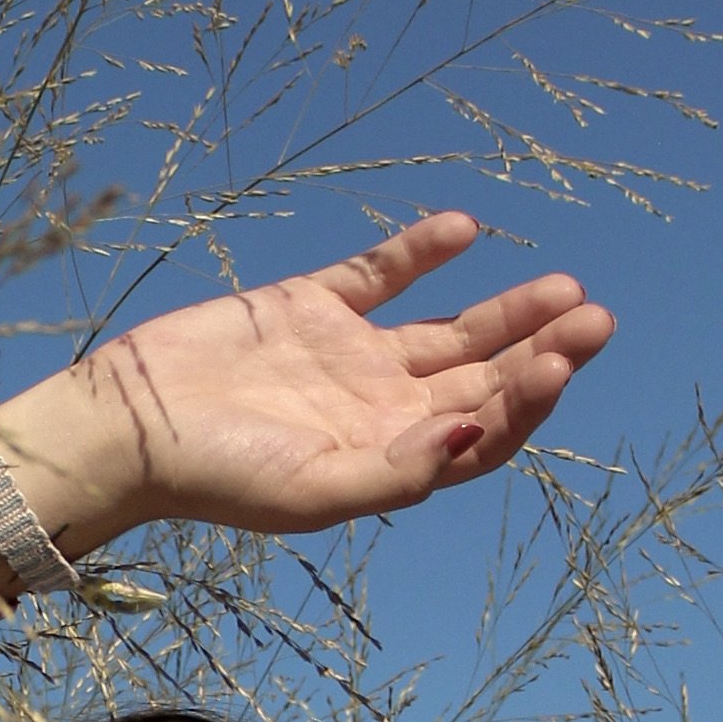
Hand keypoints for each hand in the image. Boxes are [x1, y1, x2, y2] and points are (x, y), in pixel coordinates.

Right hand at [10, 212, 612, 552]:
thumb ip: (401, 468)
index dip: (528, 403)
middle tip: (597, 318)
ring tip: (564, 286)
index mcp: (389, 458)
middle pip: (483, 377)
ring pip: (449, 329)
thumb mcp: (313, 491)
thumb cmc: (214, 476)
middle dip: (542, 349)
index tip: (559, 365)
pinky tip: (465, 230)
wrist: (125, 427)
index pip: (484, 432)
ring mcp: (348, 356)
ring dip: (506, 308)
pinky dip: (421, 253)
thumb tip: (476, 429)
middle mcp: (381, 408)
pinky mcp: (309, 308)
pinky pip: (380, 275)